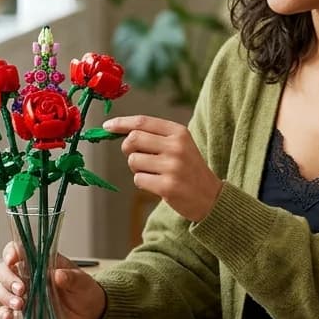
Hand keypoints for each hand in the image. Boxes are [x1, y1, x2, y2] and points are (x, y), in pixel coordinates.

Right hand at [0, 242, 106, 318]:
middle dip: (9, 279)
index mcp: (40, 261)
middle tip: (21, 290)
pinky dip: (4, 313)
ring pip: (1, 289)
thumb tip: (58, 274)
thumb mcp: (82, 282)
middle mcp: (27, 274)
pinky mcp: (23, 310)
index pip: (19, 250)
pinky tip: (10, 317)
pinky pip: (6, 310)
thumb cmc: (84, 290)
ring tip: (20, 305)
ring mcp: (23, 293)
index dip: (11, 252)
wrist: (88, 313)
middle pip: (4, 270)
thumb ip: (71, 277)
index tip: (12, 260)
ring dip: (6, 297)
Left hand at [104, 115, 223, 222]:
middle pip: (133, 139)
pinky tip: (158, 184)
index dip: (121, 123)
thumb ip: (154, 136)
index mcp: (179, 132)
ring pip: (133, 161)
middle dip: (128, 149)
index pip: (142, 122)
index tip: (107, 126)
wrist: (210, 197)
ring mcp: (172, 166)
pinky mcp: (167, 186)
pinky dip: (143, 183)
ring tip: (155, 173)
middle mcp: (176, 146)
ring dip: (138, 169)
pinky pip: (138, 179)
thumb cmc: (189, 169)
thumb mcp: (180, 145)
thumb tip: (119, 131)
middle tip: (138, 157)